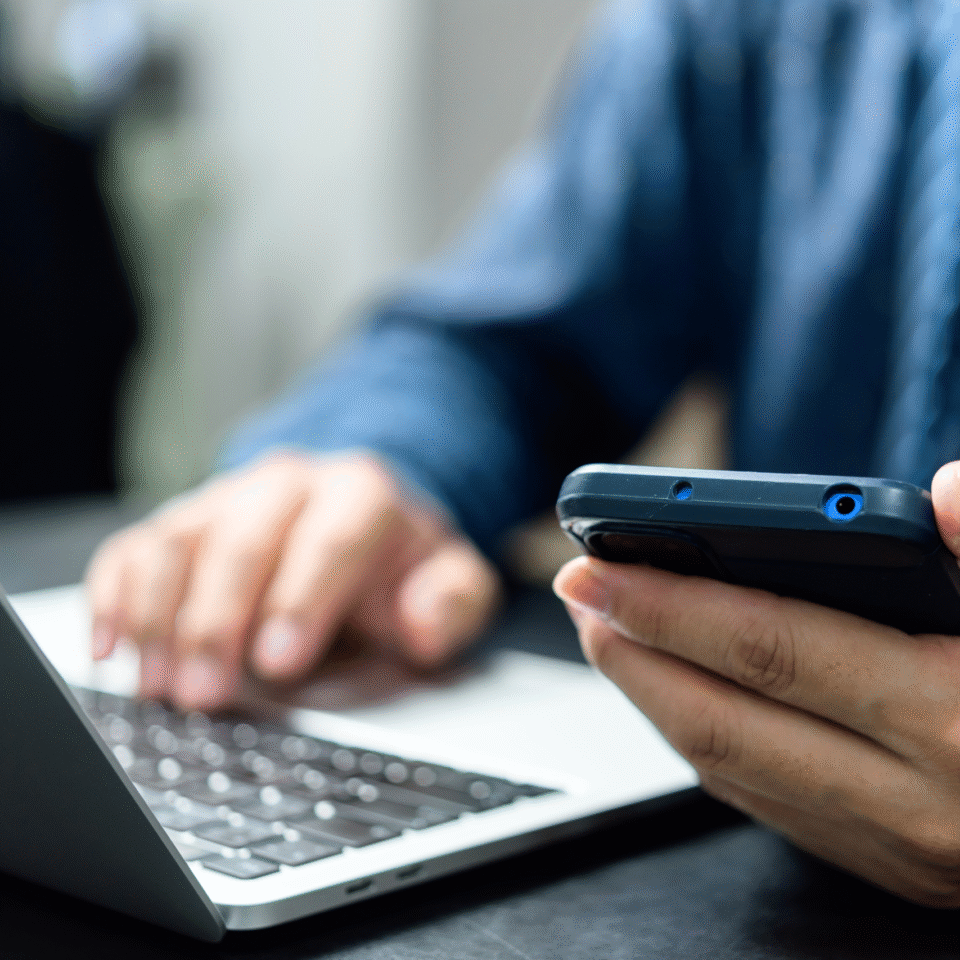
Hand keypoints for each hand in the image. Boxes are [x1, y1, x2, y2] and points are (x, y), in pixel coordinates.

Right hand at [85, 451, 501, 711]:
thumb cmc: (399, 562)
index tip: (279, 662)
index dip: (301, 599)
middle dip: (218, 621)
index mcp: (361, 495)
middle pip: (242, 540)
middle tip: (205, 694)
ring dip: (159, 617)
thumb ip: (455, 600)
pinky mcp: (183, 522)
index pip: (328, 540)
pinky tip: (112, 647)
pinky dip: (114, 595)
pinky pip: (134, 547)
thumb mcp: (453, 581)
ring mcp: (227, 499)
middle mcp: (287, 486)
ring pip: (179, 541)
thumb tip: (422, 621)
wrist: (359, 516)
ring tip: (159, 686)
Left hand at [553, 460, 959, 906]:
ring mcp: (899, 847)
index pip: (776, 649)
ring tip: (608, 634)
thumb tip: (950, 490)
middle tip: (575, 592)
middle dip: (633, 652)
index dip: (675, 603)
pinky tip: (676, 695)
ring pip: (730, 771)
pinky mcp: (891, 866)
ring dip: (653, 697)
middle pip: (726, 719)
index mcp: (959, 719)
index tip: (601, 564)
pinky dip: (703, 741)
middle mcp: (918, 801)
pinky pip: (764, 802)